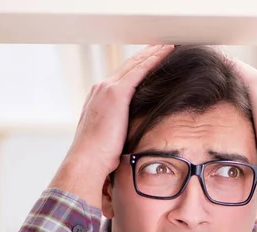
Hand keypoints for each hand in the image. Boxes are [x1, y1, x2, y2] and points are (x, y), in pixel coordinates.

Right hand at [50, 44, 174, 206]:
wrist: (87, 161)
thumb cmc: (98, 159)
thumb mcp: (110, 140)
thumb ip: (120, 131)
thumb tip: (132, 139)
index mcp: (99, 100)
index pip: (123, 78)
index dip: (138, 68)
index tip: (152, 61)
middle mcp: (101, 89)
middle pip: (129, 66)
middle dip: (147, 55)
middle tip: (164, 45)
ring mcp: (107, 89)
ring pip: (135, 63)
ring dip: (153, 52)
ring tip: (169, 44)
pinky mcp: (116, 93)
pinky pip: (140, 70)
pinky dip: (154, 59)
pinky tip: (167, 51)